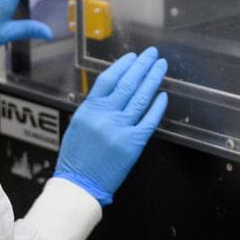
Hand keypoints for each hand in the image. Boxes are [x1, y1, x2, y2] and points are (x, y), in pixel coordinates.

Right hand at [55, 47, 168, 205]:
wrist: (79, 184)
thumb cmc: (77, 157)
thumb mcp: (79, 124)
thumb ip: (95, 106)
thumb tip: (115, 89)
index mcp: (89, 109)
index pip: (108, 79)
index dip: (122, 65)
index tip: (133, 56)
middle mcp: (104, 116)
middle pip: (127, 83)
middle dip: (142, 66)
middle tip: (153, 55)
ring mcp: (120, 129)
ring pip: (141, 98)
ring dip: (153, 80)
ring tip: (161, 68)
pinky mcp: (133, 144)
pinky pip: (149, 120)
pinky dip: (157, 106)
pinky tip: (162, 95)